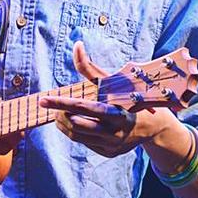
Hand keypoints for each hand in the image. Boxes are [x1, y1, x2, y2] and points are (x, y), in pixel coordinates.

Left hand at [41, 42, 169, 157]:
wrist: (153, 126)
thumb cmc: (129, 97)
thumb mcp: (113, 82)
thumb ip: (90, 67)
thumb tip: (76, 45)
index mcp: (116, 112)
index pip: (82, 107)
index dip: (61, 103)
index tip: (43, 100)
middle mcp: (114, 132)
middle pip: (74, 124)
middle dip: (60, 114)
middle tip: (54, 105)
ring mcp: (111, 145)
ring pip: (75, 135)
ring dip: (63, 123)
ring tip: (60, 113)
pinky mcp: (109, 153)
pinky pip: (84, 143)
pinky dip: (75, 131)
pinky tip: (77, 122)